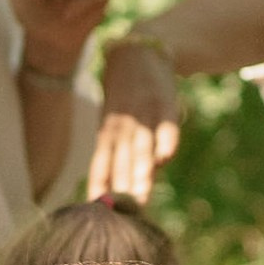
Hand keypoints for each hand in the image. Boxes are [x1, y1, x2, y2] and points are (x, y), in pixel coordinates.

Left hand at [90, 38, 179, 202]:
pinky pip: (167, 126)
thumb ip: (117, 152)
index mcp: (106, 131)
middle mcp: (122, 125)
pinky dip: (166, 140)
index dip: (99, 185)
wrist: (140, 50)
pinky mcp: (165, 104)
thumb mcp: (113, 120)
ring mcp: (144, 114)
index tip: (96, 209)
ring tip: (141, 196)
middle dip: (121, 188)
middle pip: (121, 161)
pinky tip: (166, 158)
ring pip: (141, 147)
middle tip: (122, 214)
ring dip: (140, 172)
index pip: (100, 163)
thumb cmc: (125, 94)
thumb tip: (118, 189)